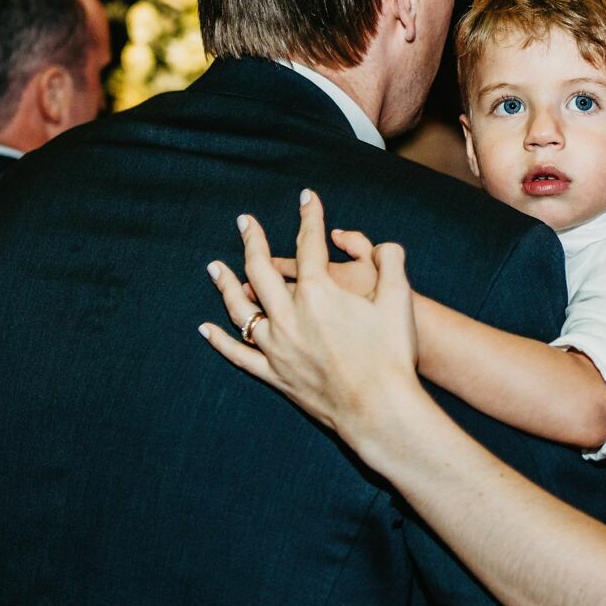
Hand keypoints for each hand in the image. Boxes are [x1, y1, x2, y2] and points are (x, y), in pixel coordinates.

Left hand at [202, 192, 422, 451]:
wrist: (380, 408)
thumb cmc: (392, 354)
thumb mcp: (400, 299)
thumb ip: (391, 261)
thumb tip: (383, 244)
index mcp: (318, 292)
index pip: (309, 243)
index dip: (309, 216)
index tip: (307, 198)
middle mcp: (289, 315)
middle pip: (260, 268)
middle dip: (252, 239)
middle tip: (244, 221)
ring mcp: (276, 346)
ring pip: (241, 309)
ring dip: (225, 285)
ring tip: (214, 267)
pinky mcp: (274, 374)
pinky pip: (239, 354)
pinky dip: (220, 341)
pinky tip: (205, 329)